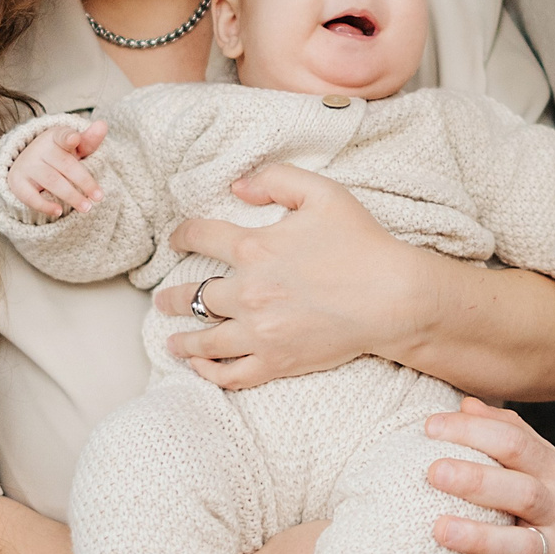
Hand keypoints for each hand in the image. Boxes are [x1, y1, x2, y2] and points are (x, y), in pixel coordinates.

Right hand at [9, 120, 106, 218]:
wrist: (27, 164)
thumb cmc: (59, 155)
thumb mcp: (75, 146)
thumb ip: (89, 139)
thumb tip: (102, 124)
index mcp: (55, 137)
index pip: (63, 135)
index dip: (69, 137)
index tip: (75, 139)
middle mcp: (39, 149)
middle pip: (65, 165)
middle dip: (84, 182)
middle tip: (99, 197)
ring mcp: (27, 165)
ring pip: (51, 181)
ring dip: (71, 195)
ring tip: (87, 207)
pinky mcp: (18, 182)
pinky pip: (30, 196)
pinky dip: (44, 205)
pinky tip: (58, 211)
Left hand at [150, 164, 423, 388]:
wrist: (392, 297)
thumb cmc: (361, 243)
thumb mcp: (322, 193)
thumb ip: (276, 180)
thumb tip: (237, 186)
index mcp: (253, 247)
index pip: (200, 237)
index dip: (182, 235)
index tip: (177, 239)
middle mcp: (247, 291)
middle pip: (193, 295)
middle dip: (172, 297)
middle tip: (162, 300)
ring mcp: (259, 331)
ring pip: (205, 339)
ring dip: (182, 339)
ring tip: (171, 340)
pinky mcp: (276, 360)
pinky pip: (231, 373)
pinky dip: (209, 372)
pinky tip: (199, 367)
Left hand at [424, 397, 554, 553]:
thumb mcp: (552, 467)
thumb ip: (512, 435)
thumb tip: (465, 404)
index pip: (517, 444)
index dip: (476, 432)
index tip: (431, 427)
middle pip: (522, 491)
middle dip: (477, 480)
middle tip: (433, 471)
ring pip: (521, 544)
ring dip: (479, 537)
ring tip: (439, 529)